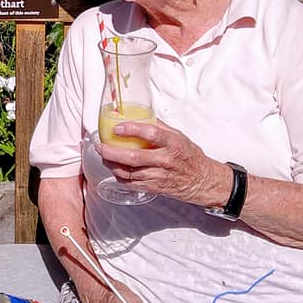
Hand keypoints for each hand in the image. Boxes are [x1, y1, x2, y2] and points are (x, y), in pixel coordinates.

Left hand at [98, 119, 226, 206]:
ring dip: (112, 164)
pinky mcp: (154, 187)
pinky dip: (119, 176)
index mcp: (173, 144)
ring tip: (104, 156)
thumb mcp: (179, 136)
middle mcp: (165, 160)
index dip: (132, 130)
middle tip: (101, 146)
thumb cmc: (189, 156)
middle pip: (134, 157)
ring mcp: (158, 176)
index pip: (151, 134)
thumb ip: (159, 126)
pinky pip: (131, 183)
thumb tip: (139, 115)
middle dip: (112, 152)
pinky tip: (114, 168)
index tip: (117, 127)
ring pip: (129, 172)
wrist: (202, 181)